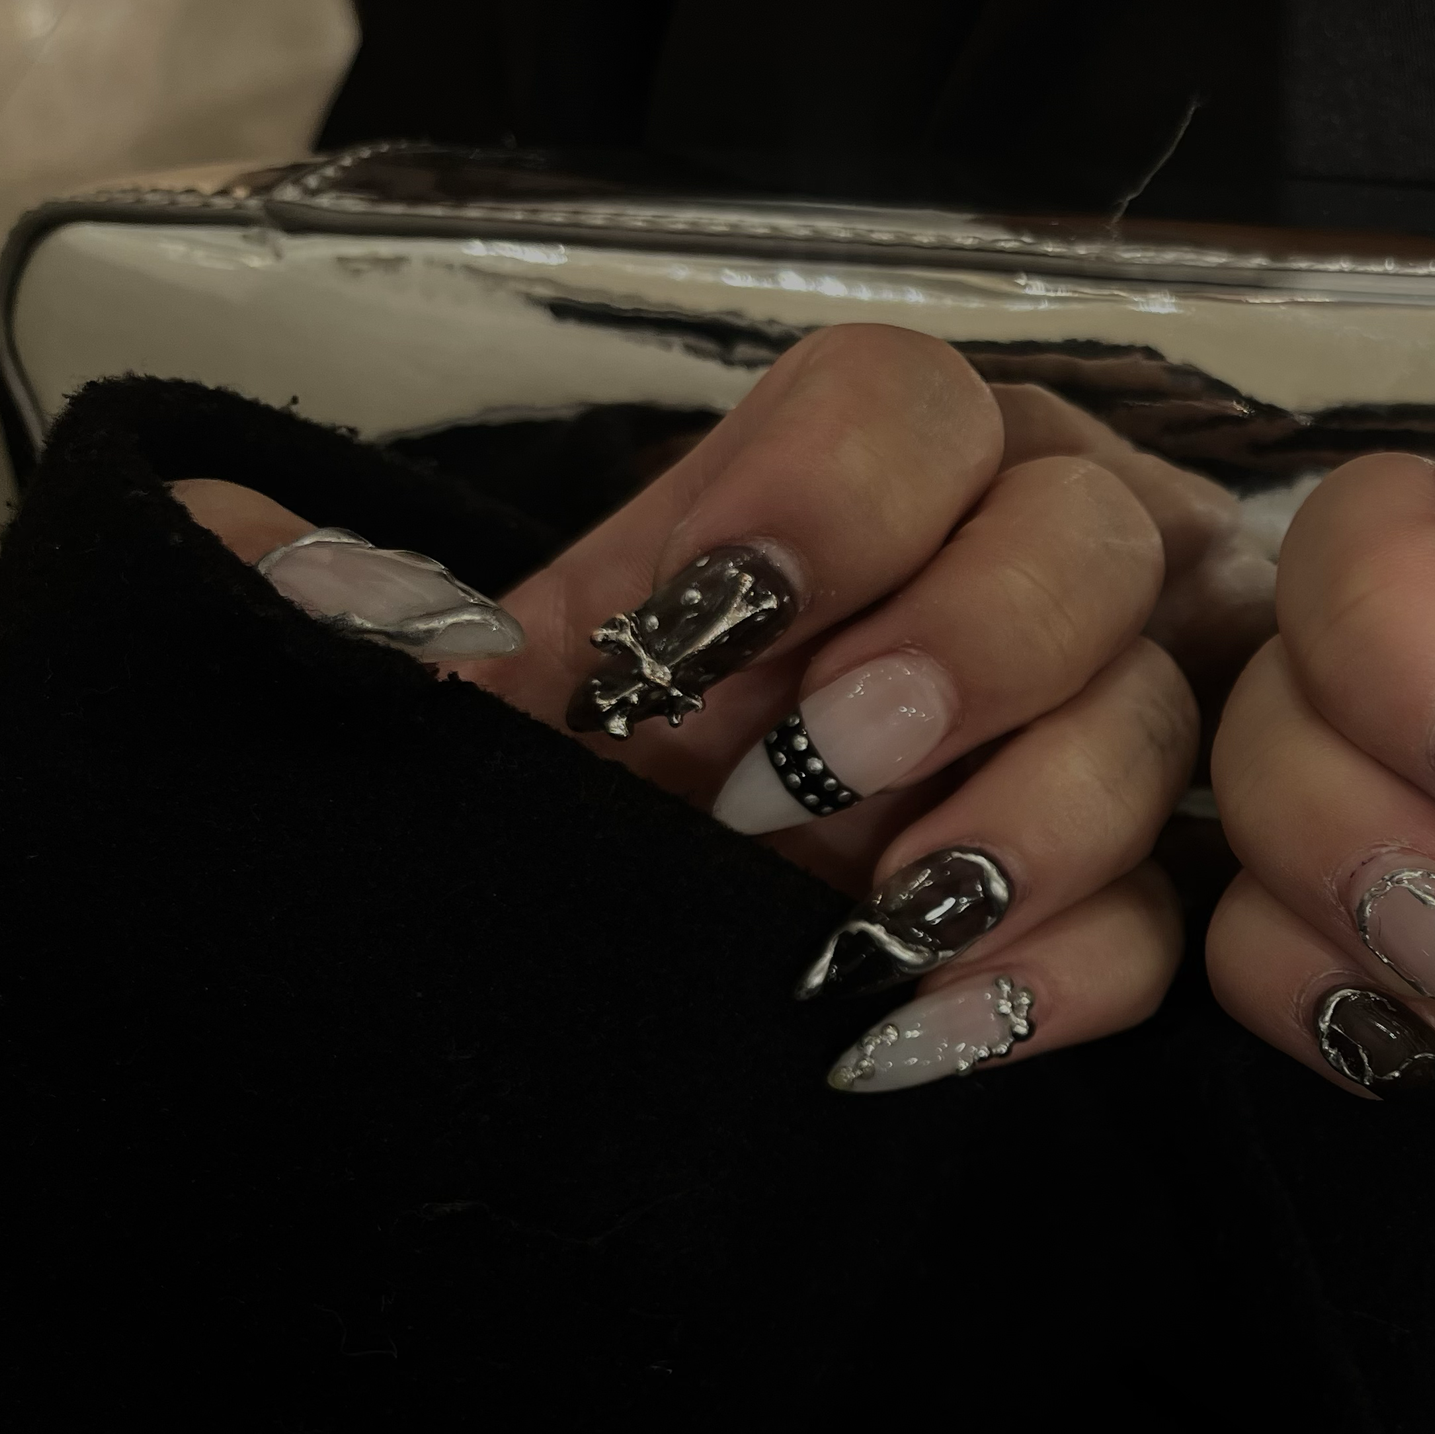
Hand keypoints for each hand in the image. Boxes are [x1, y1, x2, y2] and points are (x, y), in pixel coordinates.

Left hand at [176, 325, 1195, 1092]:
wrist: (656, 959)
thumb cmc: (591, 798)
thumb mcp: (487, 702)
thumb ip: (361, 625)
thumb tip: (270, 574)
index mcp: (853, 483)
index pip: (911, 400)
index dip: (829, 497)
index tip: (693, 635)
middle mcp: (1006, 569)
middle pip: (1088, 532)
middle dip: (965, 647)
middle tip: (805, 774)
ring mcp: (1088, 728)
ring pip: (1156, 721)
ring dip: (1023, 822)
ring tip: (857, 930)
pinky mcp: (1119, 895)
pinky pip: (1164, 918)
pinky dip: (1054, 977)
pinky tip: (917, 1033)